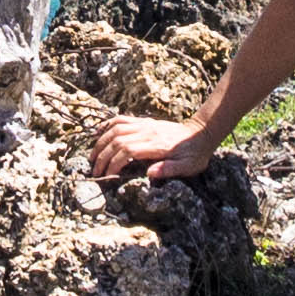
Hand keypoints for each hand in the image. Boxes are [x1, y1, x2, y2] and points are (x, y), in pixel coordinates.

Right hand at [88, 113, 216, 182]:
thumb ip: (169, 169)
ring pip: (115, 128)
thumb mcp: (188, 166)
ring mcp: (145, 124)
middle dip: (103, 156)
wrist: (201, 134)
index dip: (113, 163)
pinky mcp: (144, 121)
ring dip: (101, 142)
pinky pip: (121, 119)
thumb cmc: (194, 154)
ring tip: (93, 156)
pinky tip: (99, 133)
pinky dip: (107, 125)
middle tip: (95, 171)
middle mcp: (148, 132)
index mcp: (156, 145)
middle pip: (117, 140)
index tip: (106, 175)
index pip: (127, 151)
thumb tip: (150, 174)